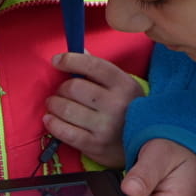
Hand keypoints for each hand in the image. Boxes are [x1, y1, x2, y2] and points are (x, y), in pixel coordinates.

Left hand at [43, 51, 144, 167]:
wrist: (145, 146)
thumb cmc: (128, 110)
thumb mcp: (122, 86)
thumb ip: (99, 68)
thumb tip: (78, 49)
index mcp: (124, 84)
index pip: (92, 65)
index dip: (70, 60)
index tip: (56, 61)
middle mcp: (117, 104)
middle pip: (74, 87)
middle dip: (61, 88)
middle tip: (60, 92)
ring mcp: (106, 127)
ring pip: (66, 109)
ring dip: (53, 104)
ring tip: (54, 104)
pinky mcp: (96, 145)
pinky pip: (65, 132)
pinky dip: (52, 123)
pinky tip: (50, 119)